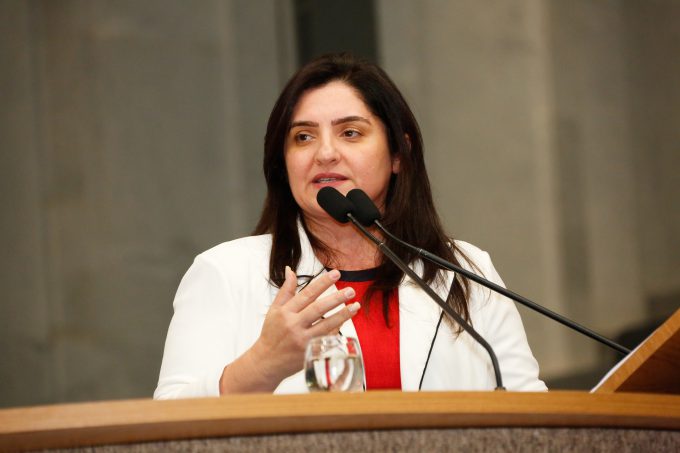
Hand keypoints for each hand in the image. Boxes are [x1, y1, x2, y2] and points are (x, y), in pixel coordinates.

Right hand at [219, 267, 359, 392]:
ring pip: (326, 325)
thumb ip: (285, 290)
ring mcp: (302, 340)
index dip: (322, 283)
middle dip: (336, 298)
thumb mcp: (274, 310)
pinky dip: (337, 329)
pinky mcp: (309, 352)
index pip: (307, 294)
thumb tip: (290, 270)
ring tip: (355, 305)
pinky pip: (327, 339)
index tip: (336, 274)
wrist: (267, 362)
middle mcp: (294, 325)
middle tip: (350, 290)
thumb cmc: (272, 333)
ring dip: (342, 315)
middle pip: (318, 309)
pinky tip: (345, 321)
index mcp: (285, 312)